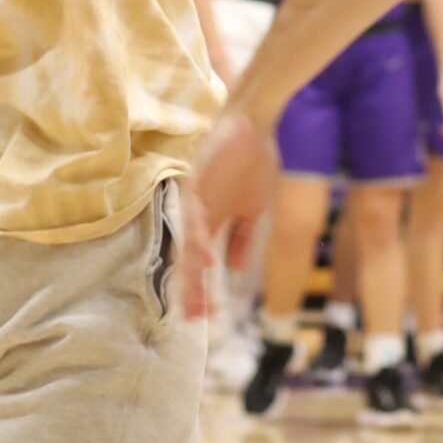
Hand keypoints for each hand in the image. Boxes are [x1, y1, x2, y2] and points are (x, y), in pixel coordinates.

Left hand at [179, 107, 281, 319]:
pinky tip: (207, 263)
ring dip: (192, 275)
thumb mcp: (253, 209)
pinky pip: (197, 220)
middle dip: (191, 291)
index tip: (204, 315)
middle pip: (189, 260)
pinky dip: (200, 243)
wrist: (253, 124)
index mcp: (210, 222)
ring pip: (189, 246)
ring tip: (194, 301)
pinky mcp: (196, 186)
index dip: (199, 288)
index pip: (201, 262)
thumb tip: (234, 269)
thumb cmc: (253, 160)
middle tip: (193, 318)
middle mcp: (196, 216)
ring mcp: (195, 202)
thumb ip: (242, 238)